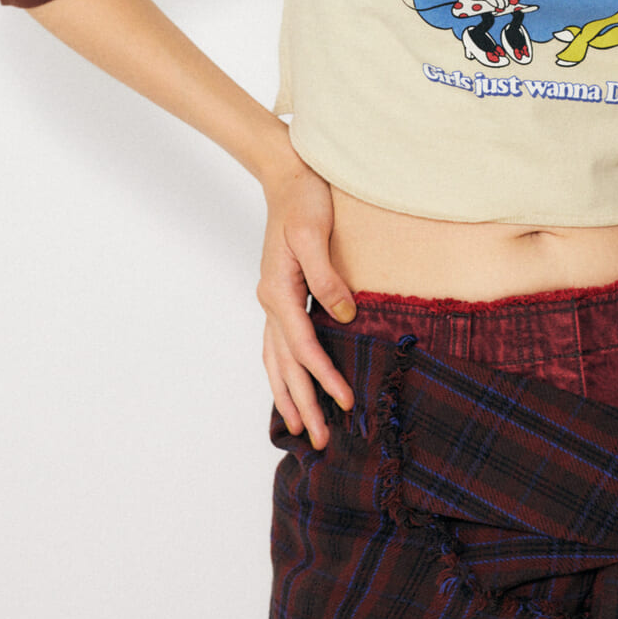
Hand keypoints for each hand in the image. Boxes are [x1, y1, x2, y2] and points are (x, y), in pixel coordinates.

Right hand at [258, 161, 356, 450]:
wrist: (286, 177)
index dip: (324, 376)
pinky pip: (277, 345)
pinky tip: (290, 387)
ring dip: (288, 395)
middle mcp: (270, 301)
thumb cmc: (303, 201)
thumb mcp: (314, 234)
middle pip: (285, 365)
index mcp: (278, 291)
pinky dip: (281, 372)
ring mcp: (272, 301)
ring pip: (275, 360)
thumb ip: (327, 277)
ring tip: (300, 428)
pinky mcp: (280, 296)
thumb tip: (344, 316)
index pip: (303, 346)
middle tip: (320, 441)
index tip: (347, 401)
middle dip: (302, 403)